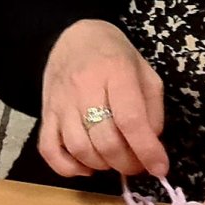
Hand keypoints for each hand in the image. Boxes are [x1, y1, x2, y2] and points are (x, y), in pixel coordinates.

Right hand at [38, 19, 168, 178]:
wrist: (72, 37)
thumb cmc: (114, 56)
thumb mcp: (145, 73)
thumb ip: (153, 109)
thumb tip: (150, 147)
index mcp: (116, 71)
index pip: (130, 119)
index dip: (147, 150)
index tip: (160, 167)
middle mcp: (84, 87)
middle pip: (105, 140)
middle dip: (127, 163)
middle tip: (138, 164)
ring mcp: (60, 101)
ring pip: (79, 148)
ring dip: (102, 165)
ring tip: (114, 160)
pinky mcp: (45, 113)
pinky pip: (49, 149)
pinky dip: (67, 167)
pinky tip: (86, 167)